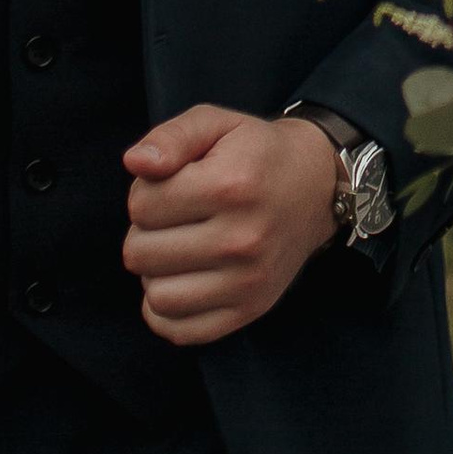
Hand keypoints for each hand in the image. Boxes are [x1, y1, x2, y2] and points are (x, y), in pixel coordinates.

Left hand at [121, 104, 340, 346]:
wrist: (317, 185)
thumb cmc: (257, 152)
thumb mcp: (217, 124)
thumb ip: (172, 136)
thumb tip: (135, 163)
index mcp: (230, 186)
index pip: (140, 205)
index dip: (146, 192)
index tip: (174, 186)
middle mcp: (241, 238)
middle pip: (140, 253)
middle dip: (146, 232)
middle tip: (175, 219)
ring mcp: (248, 280)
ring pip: (156, 295)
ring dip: (155, 272)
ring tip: (177, 249)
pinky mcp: (251, 308)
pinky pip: (181, 330)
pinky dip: (167, 312)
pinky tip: (180, 282)